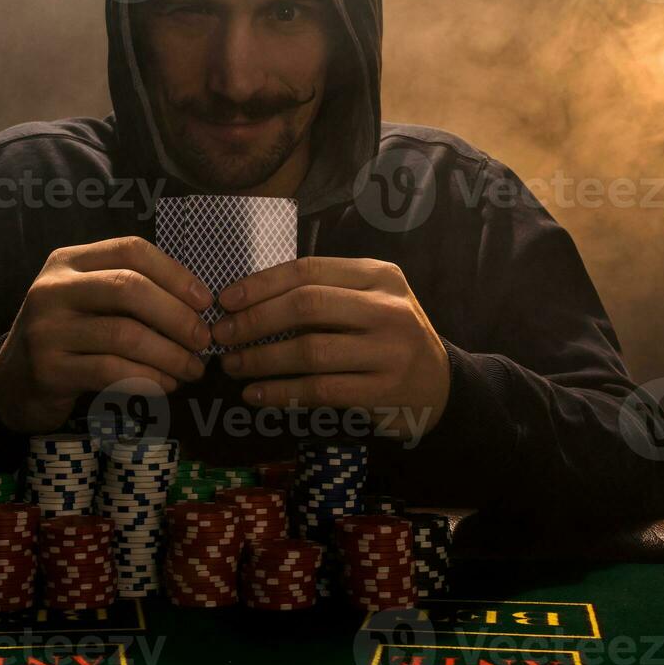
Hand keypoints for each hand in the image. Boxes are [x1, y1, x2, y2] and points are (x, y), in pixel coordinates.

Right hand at [0, 236, 212, 433]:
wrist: (11, 382)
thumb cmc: (67, 337)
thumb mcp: (87, 301)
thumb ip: (128, 291)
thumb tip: (197, 303)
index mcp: (68, 261)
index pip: (131, 250)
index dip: (175, 273)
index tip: (205, 301)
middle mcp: (53, 288)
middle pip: (129, 288)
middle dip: (177, 315)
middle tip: (203, 340)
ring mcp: (47, 329)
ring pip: (124, 334)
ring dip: (169, 354)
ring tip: (192, 369)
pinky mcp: (49, 369)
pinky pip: (112, 371)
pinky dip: (148, 378)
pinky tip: (165, 385)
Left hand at [210, 257, 450, 444]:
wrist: (441, 386)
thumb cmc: (388, 337)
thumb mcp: (369, 301)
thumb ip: (325, 293)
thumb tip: (248, 300)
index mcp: (379, 275)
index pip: (310, 270)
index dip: (262, 284)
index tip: (226, 299)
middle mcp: (387, 308)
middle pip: (307, 305)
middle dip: (255, 320)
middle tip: (222, 334)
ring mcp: (389, 351)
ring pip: (310, 351)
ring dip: (261, 359)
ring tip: (232, 365)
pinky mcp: (384, 391)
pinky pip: (320, 390)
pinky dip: (281, 392)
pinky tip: (256, 394)